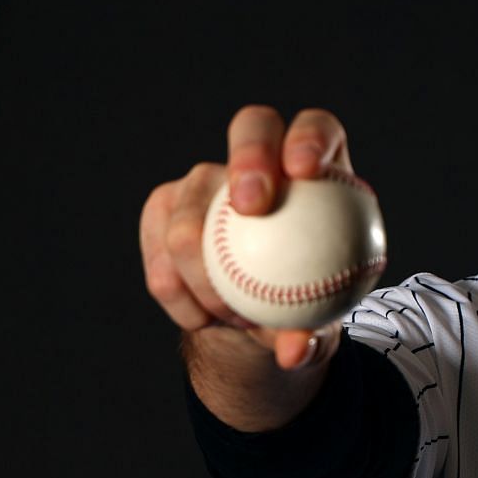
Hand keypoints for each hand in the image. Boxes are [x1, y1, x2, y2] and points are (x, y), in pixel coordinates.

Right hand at [139, 105, 355, 369]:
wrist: (254, 318)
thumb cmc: (302, 309)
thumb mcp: (317, 327)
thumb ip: (312, 337)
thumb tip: (295, 350)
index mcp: (316, 170)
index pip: (318, 128)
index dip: (310, 136)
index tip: (305, 170)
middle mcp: (258, 159)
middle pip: (252, 127)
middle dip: (250, 155)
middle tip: (253, 206)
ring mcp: (205, 180)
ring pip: (191, 203)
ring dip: (204, 266)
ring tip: (233, 313)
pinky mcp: (163, 208)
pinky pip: (159, 247)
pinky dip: (177, 289)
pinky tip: (200, 318)